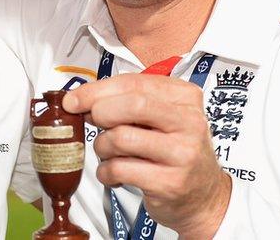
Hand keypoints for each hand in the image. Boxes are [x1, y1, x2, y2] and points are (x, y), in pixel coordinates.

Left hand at [63, 75, 230, 238]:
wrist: (204, 196)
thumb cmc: (175, 152)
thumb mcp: (162, 118)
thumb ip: (129, 102)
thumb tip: (82, 99)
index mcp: (185, 98)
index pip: (134, 83)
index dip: (97, 90)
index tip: (74, 99)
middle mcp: (189, 122)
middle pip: (132, 104)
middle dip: (100, 112)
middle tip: (92, 122)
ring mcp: (182, 154)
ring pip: (121, 138)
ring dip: (102, 146)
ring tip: (109, 152)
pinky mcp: (170, 182)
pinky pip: (120, 169)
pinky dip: (106, 172)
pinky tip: (113, 173)